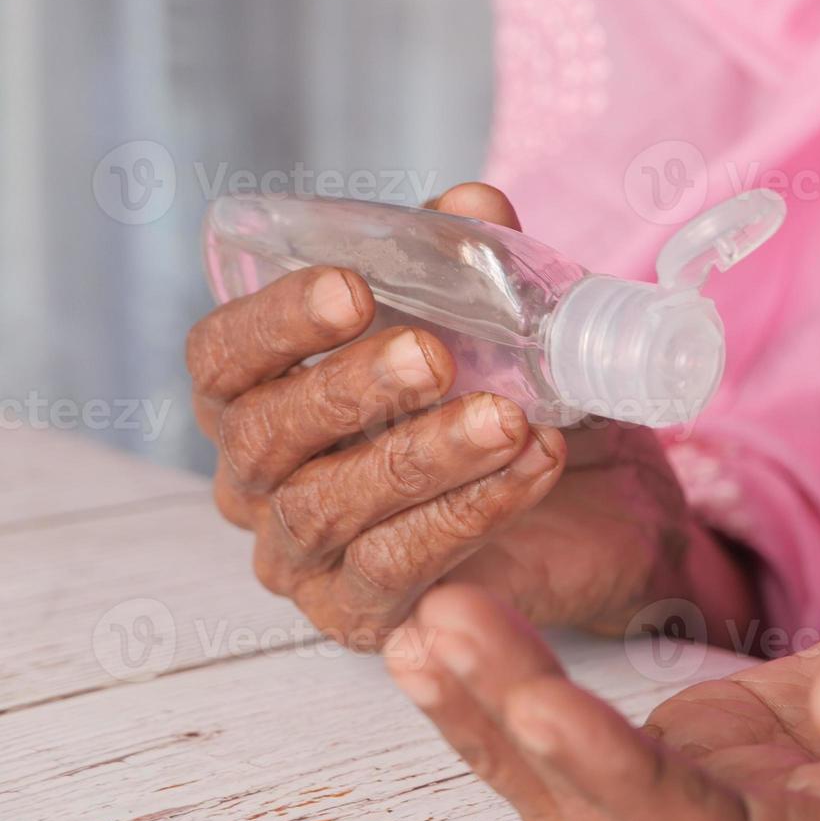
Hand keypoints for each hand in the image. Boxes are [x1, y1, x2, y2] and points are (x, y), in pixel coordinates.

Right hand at [186, 183, 712, 647]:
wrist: (595, 509)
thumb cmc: (510, 403)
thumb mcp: (495, 325)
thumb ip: (471, 265)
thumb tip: (474, 207)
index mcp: (262, 395)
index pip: (223, 356)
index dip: (274, 319)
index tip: (351, 287)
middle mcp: (261, 480)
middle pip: (264, 432)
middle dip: (350, 387)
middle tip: (435, 355)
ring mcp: (303, 557)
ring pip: (329, 506)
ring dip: (423, 455)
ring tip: (507, 417)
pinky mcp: (362, 614)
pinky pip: (397, 565)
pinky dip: (470, 512)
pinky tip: (532, 466)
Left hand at [385, 571, 819, 820]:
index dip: (624, 781)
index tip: (544, 694)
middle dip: (521, 734)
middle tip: (446, 628)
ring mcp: (745, 798)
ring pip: (586, 796)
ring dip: (496, 715)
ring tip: (423, 625)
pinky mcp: (721, 745)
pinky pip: (598, 739)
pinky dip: (523, 693)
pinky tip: (460, 636)